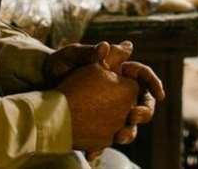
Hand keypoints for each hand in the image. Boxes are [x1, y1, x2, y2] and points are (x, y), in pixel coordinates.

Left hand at [46, 41, 165, 155]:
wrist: (37, 87)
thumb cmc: (56, 66)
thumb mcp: (70, 56)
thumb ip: (88, 52)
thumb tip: (107, 45)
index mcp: (117, 71)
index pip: (143, 75)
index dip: (154, 84)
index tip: (160, 95)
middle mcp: (117, 91)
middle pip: (141, 102)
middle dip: (143, 111)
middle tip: (133, 116)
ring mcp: (108, 110)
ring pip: (128, 124)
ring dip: (128, 132)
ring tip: (118, 137)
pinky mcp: (97, 125)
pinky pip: (105, 137)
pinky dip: (101, 145)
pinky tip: (94, 151)